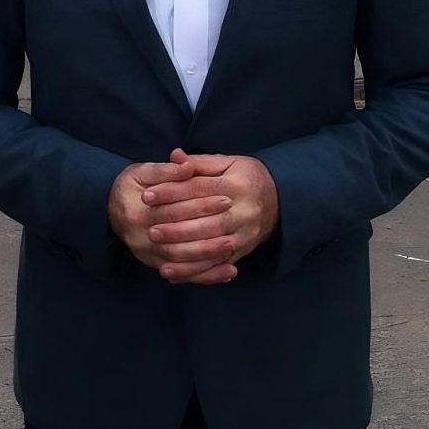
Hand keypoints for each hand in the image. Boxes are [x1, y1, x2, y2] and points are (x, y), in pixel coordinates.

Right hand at [108, 160, 233, 279]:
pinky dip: (206, 276)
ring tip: (233, 248)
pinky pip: (183, 275)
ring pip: (182, 262)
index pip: (175, 210)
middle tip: (235, 225)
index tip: (227, 198)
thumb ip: (166, 170)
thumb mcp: (143, 171)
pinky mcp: (154, 264)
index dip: (201, 204)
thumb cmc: (131, 185)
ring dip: (209, 259)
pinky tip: (227, 273)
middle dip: (209, 233)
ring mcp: (146, 255)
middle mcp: (140, 238)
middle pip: (179, 239)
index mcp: (137, 212)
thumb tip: (188, 165)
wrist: (108, 207)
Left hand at [142, 149, 278, 284]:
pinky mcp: (243, 251)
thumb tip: (174, 156)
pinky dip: (194, 271)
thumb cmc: (247, 177)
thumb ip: (199, 162)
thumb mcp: (228, 162)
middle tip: (150, 229)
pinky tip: (173, 272)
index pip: (200, 189)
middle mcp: (244, 211)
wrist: (281, 199)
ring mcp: (245, 234)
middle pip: (207, 222)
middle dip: (176, 227)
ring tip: (158, 249)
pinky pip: (216, 265)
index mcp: (237, 185)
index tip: (147, 195)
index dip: (171, 192)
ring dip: (183, 252)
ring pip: (212, 247)